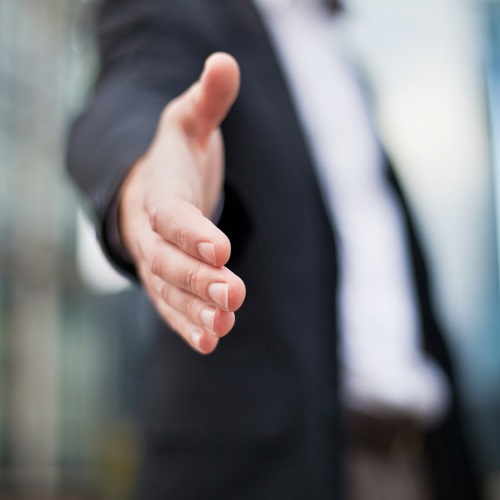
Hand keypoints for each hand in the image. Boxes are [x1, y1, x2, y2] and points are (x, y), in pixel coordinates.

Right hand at [119, 53, 245, 353]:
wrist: (149, 187)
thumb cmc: (176, 155)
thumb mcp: (190, 121)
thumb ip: (208, 99)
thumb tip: (225, 62)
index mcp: (159, 192)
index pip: (173, 215)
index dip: (193, 232)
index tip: (221, 249)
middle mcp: (152, 232)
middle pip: (170, 261)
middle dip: (199, 279)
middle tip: (232, 294)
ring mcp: (156, 261)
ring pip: (170, 290)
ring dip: (196, 310)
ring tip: (223, 326)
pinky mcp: (165, 281)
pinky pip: (172, 307)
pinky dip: (188, 324)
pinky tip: (210, 340)